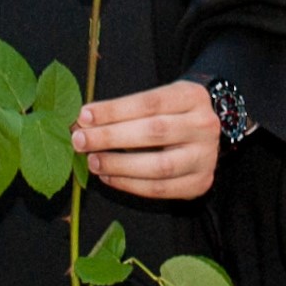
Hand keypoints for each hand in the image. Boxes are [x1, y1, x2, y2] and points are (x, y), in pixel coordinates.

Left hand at [70, 78, 222, 198]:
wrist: (205, 134)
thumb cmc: (170, 113)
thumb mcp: (156, 100)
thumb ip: (123, 110)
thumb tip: (81, 122)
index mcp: (192, 97)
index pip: (149, 102)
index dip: (114, 110)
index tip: (84, 116)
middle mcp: (204, 126)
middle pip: (154, 132)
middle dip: (111, 137)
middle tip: (79, 140)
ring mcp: (206, 157)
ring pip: (159, 165)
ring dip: (119, 165)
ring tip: (93, 161)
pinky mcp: (201, 183)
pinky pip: (161, 189)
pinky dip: (130, 185)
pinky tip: (109, 177)